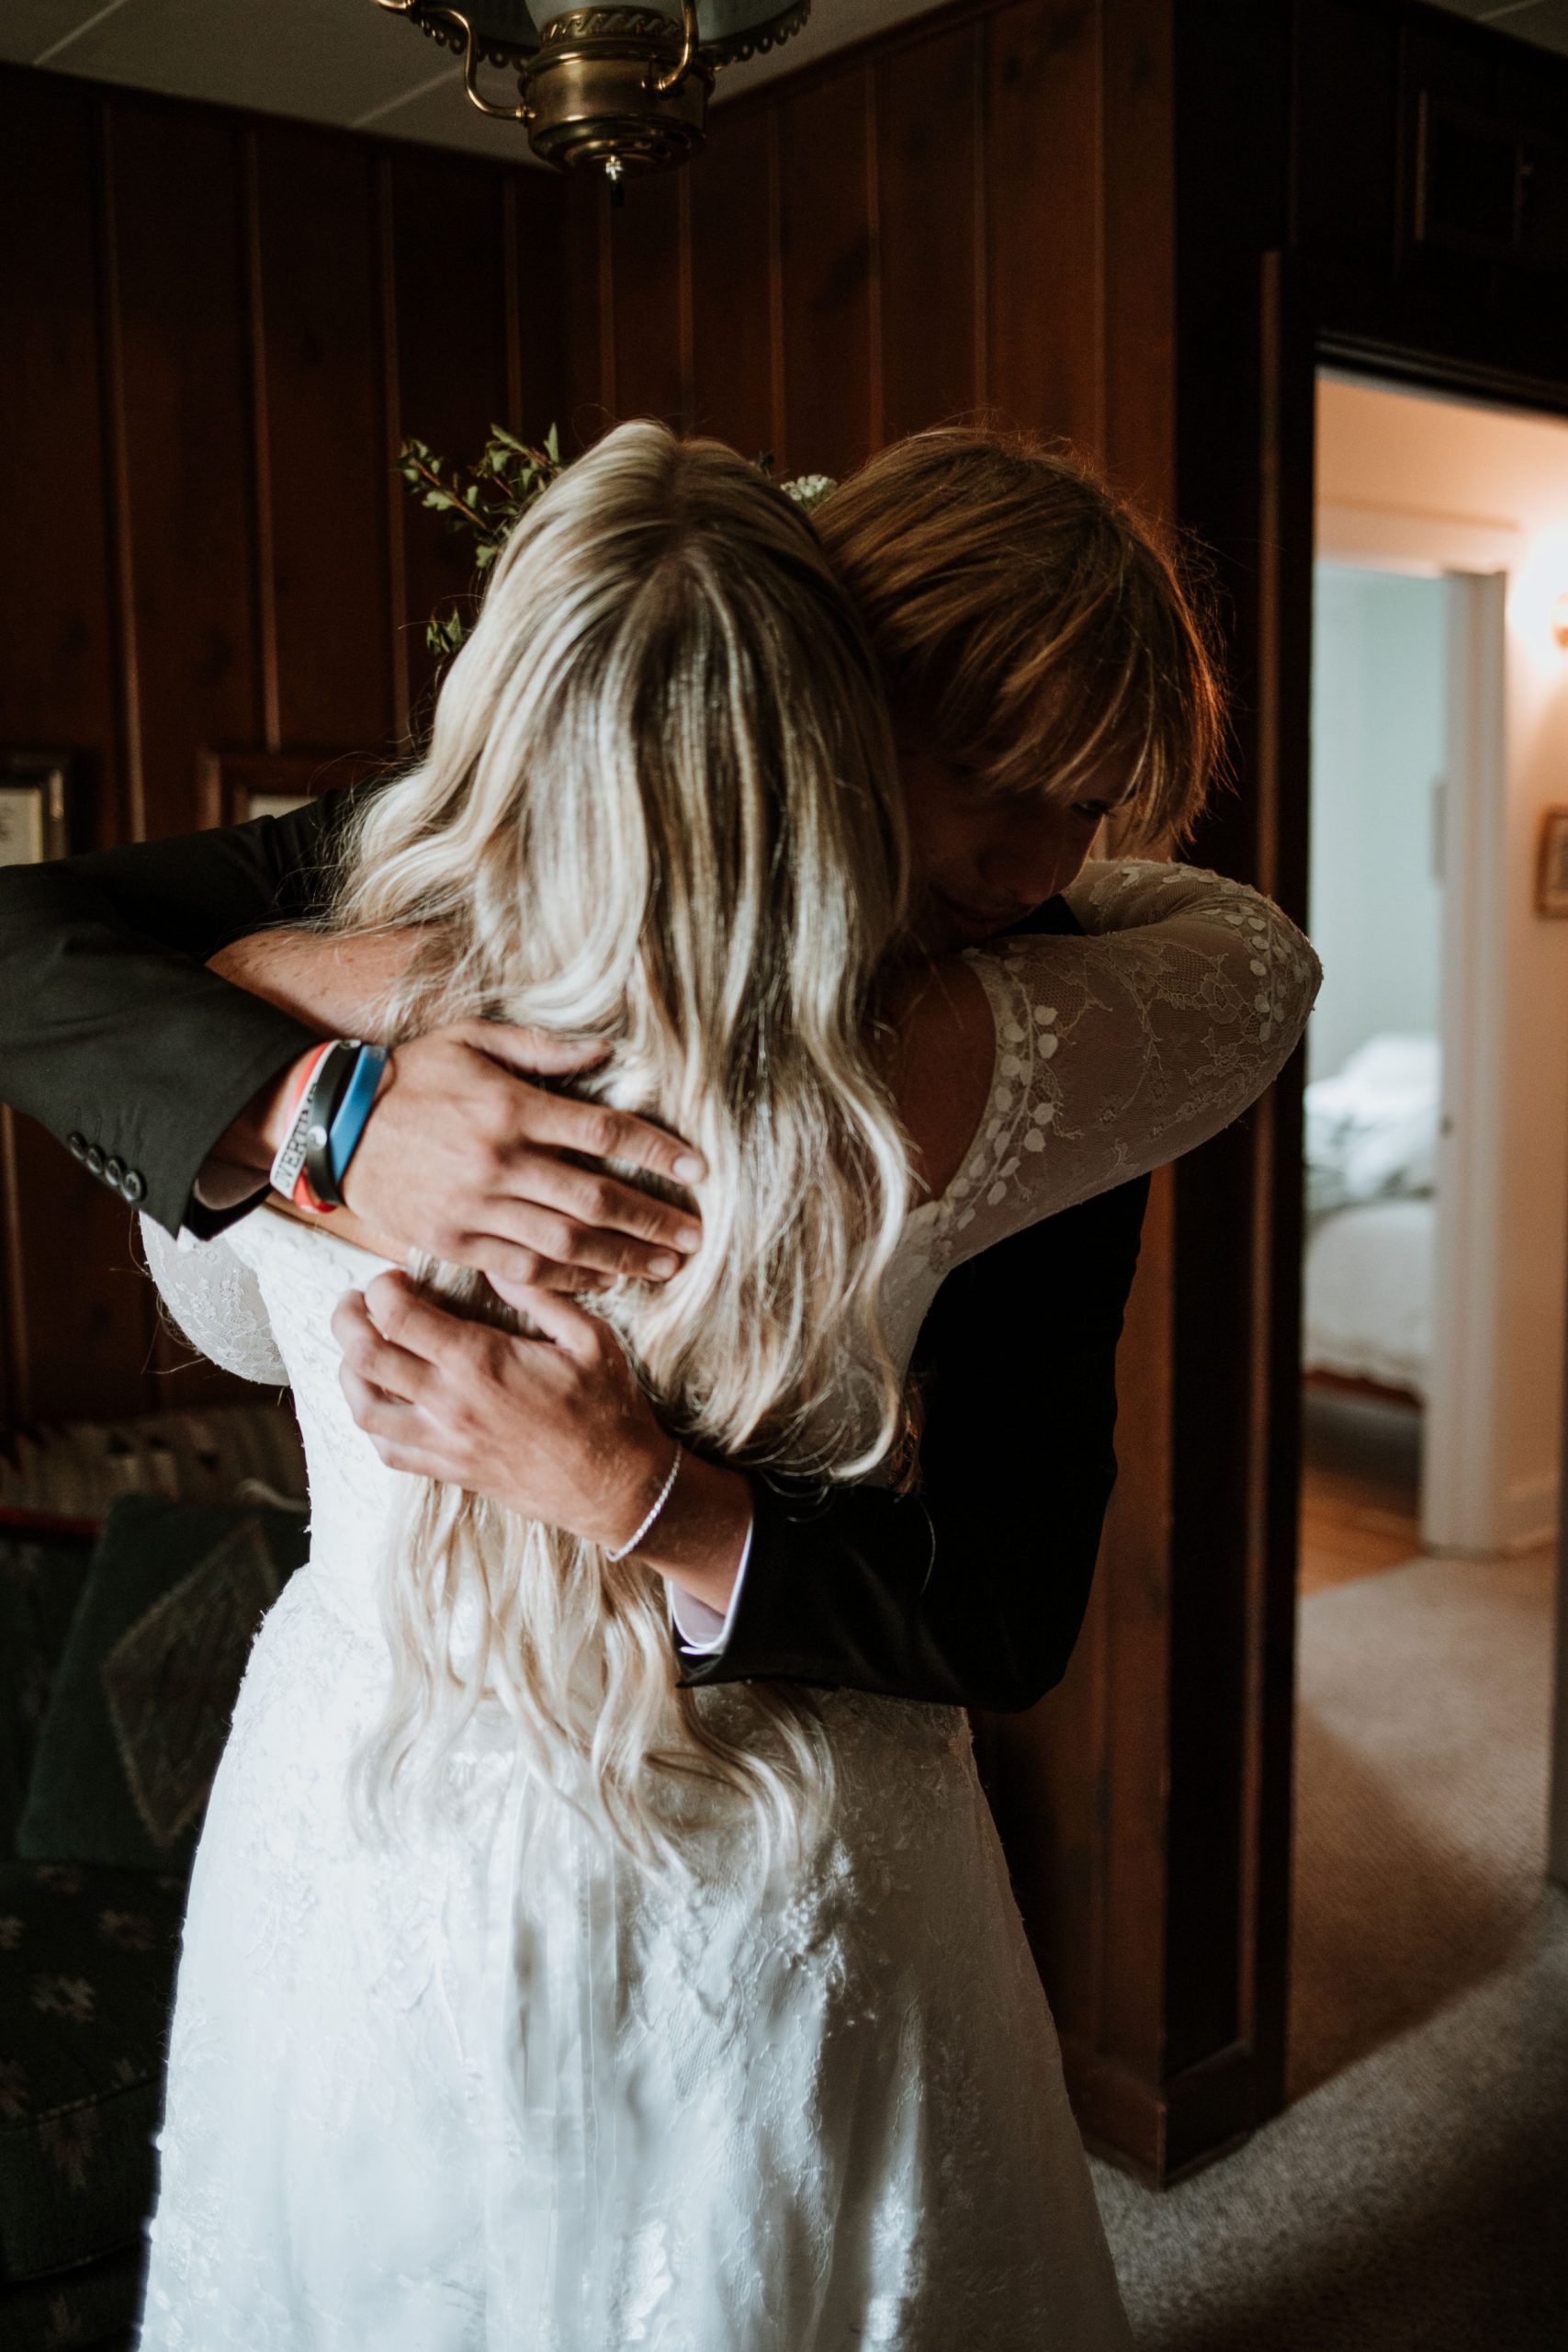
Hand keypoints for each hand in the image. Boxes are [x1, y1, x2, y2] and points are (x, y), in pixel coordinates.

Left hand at [333, 1272, 675, 1549]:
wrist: (616, 1488)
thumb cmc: (607, 1409)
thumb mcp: (589, 1338)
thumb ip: (538, 1295)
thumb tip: (495, 1262)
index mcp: (481, 1361)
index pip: (398, 1315)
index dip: (382, 1288)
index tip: (394, 1277)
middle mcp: (450, 1403)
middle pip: (365, 1356)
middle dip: (347, 1319)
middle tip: (356, 1301)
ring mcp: (445, 1442)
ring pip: (364, 1406)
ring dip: (349, 1371)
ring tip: (359, 1347)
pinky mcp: (449, 1470)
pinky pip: (388, 1449)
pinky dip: (373, 1421)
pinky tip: (383, 1398)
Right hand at [337, 1026, 704, 1289]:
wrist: (333, 1125)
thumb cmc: (410, 1075)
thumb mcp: (470, 1039)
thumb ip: (541, 1048)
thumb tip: (605, 1051)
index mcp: (511, 1108)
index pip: (604, 1133)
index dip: (657, 1153)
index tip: (697, 1171)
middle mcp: (499, 1162)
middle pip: (596, 1199)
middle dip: (653, 1221)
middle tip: (696, 1238)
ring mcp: (476, 1209)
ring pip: (566, 1243)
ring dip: (623, 1259)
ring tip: (665, 1268)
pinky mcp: (453, 1243)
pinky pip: (522, 1269)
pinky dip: (568, 1280)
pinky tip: (604, 1282)